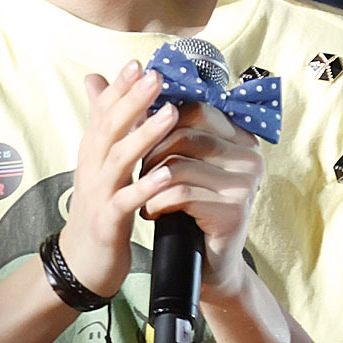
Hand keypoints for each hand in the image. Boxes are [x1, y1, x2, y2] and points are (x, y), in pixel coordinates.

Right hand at [58, 60, 179, 296]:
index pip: (104, 111)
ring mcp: (98, 193)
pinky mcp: (107, 221)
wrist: (81, 260)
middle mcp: (92, 167)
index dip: (120, 87)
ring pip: (120, 159)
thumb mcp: (98, 161)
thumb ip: (103, 122)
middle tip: (156, 76)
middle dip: (133, 101)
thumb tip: (95, 79)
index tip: (139, 62)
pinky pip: (126, 201)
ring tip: (169, 115)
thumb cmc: (98, 206)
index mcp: (93, 151)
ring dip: (144, 136)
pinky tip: (166, 175)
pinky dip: (145, 187)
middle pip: (110, 128)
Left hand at [141, 101, 263, 299]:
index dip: (159, 121)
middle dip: (151, 152)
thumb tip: (93, 78)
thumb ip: (135, 118)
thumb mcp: (165, 158)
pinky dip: (156, 202)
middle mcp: (249, 154)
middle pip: (184, 132)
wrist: (204, 263)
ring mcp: (246, 182)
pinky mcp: (235, 209)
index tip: (141, 139)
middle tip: (140, 172)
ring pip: (178, 162)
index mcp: (239, 136)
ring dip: (150, 179)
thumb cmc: (186, 207)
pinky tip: (151, 212)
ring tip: (144, 192)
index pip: (194, 108)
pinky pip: (180, 193)